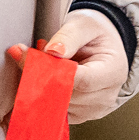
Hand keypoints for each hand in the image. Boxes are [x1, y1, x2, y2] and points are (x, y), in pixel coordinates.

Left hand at [11, 11, 127, 122]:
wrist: (103, 45)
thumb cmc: (96, 33)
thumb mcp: (85, 24)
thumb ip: (68, 36)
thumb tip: (52, 52)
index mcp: (113, 72)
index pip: (81, 80)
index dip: (52, 71)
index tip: (29, 57)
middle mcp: (106, 96)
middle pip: (66, 96)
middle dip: (41, 77)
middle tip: (25, 55)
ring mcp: (93, 110)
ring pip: (56, 106)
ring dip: (38, 87)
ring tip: (36, 63)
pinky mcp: (79, 115)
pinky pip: (54, 112)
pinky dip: (41, 96)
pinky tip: (38, 79)